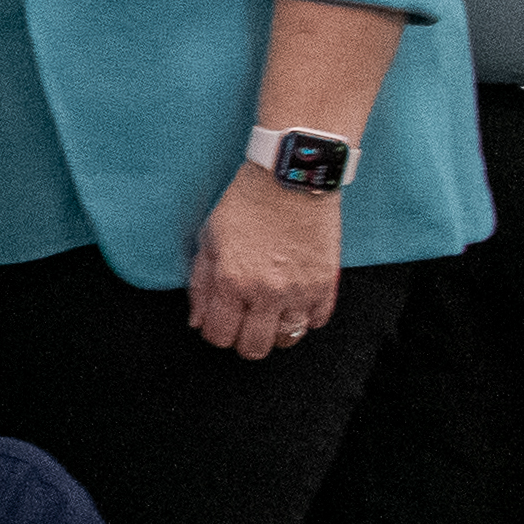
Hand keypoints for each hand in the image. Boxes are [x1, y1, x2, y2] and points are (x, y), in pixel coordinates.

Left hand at [177, 165, 344, 360]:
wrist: (291, 176)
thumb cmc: (247, 202)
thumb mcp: (209, 238)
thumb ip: (200, 284)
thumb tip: (197, 321)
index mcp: (231, 281)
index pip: (219, 336)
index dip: (217, 332)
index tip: (222, 320)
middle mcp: (265, 291)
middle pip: (254, 348)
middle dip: (245, 339)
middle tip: (247, 319)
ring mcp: (299, 289)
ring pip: (287, 339)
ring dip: (277, 329)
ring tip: (272, 310)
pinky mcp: (326, 282)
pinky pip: (318, 320)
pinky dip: (307, 315)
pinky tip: (296, 299)